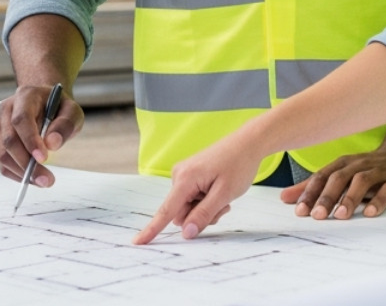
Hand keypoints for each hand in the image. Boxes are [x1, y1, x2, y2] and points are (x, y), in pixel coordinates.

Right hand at [0, 85, 84, 186]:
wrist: (45, 103)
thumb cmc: (58, 107)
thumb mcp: (72, 111)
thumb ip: (65, 124)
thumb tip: (52, 144)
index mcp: (25, 97)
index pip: (21, 119)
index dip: (30, 140)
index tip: (44, 158)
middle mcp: (7, 110)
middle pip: (9, 139)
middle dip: (26, 163)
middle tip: (47, 179)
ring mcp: (0, 126)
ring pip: (3, 154)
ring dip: (22, 172)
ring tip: (44, 180)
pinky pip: (3, 163)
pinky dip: (17, 175)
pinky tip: (34, 178)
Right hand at [132, 135, 264, 243]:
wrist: (248, 143)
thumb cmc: (239, 165)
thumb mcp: (224, 194)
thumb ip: (204, 215)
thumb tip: (186, 233)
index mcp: (185, 179)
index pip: (166, 211)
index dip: (152, 229)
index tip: (137, 243)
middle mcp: (179, 175)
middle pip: (181, 213)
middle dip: (199, 216)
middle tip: (223, 206)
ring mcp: (184, 175)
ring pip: (188, 208)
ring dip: (205, 208)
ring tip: (223, 196)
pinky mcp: (190, 176)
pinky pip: (192, 199)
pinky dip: (206, 201)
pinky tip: (219, 190)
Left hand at [280, 148, 385, 219]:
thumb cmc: (369, 169)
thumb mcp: (341, 174)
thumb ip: (314, 186)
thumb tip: (285, 197)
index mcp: (343, 164)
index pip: (323, 176)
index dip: (310, 192)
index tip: (299, 210)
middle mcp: (359, 165)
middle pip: (339, 178)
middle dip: (326, 197)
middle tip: (316, 216)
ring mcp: (379, 172)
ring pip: (362, 182)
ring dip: (349, 198)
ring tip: (340, 215)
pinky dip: (378, 200)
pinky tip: (370, 213)